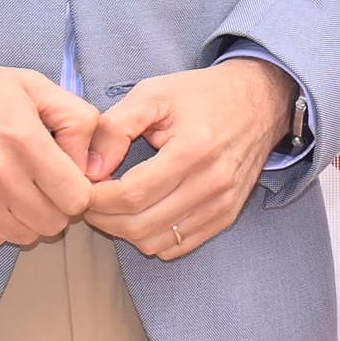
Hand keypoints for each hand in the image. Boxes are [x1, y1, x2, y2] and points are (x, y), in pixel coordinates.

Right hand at [0, 62, 99, 247]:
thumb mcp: (35, 87)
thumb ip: (78, 121)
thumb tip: (94, 166)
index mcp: (24, 141)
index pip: (77, 198)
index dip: (79, 189)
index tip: (67, 176)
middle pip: (54, 222)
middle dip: (56, 205)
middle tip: (41, 182)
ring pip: (24, 235)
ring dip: (28, 217)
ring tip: (15, 187)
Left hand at [81, 57, 295, 259]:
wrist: (260, 101)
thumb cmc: (202, 95)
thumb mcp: (154, 94)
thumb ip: (115, 128)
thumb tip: (89, 169)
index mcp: (193, 150)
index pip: (131, 195)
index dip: (95, 198)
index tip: (79, 187)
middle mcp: (212, 183)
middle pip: (140, 225)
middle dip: (103, 217)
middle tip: (89, 198)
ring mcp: (223, 204)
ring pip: (156, 242)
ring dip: (124, 230)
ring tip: (113, 205)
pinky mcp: (227, 216)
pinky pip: (178, 246)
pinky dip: (151, 237)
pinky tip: (141, 213)